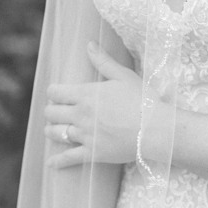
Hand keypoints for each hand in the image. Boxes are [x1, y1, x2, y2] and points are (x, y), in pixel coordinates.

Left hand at [45, 44, 143, 166]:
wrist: (156, 129)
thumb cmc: (144, 100)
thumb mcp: (124, 76)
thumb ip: (103, 61)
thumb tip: (89, 44)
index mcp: (86, 94)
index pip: (56, 92)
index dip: (54, 92)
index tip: (58, 93)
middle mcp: (80, 114)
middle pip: (51, 112)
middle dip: (51, 111)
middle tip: (56, 112)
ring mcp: (85, 135)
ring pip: (55, 133)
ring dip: (51, 131)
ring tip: (53, 130)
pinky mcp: (92, 153)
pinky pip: (68, 158)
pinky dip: (57, 161)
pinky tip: (51, 163)